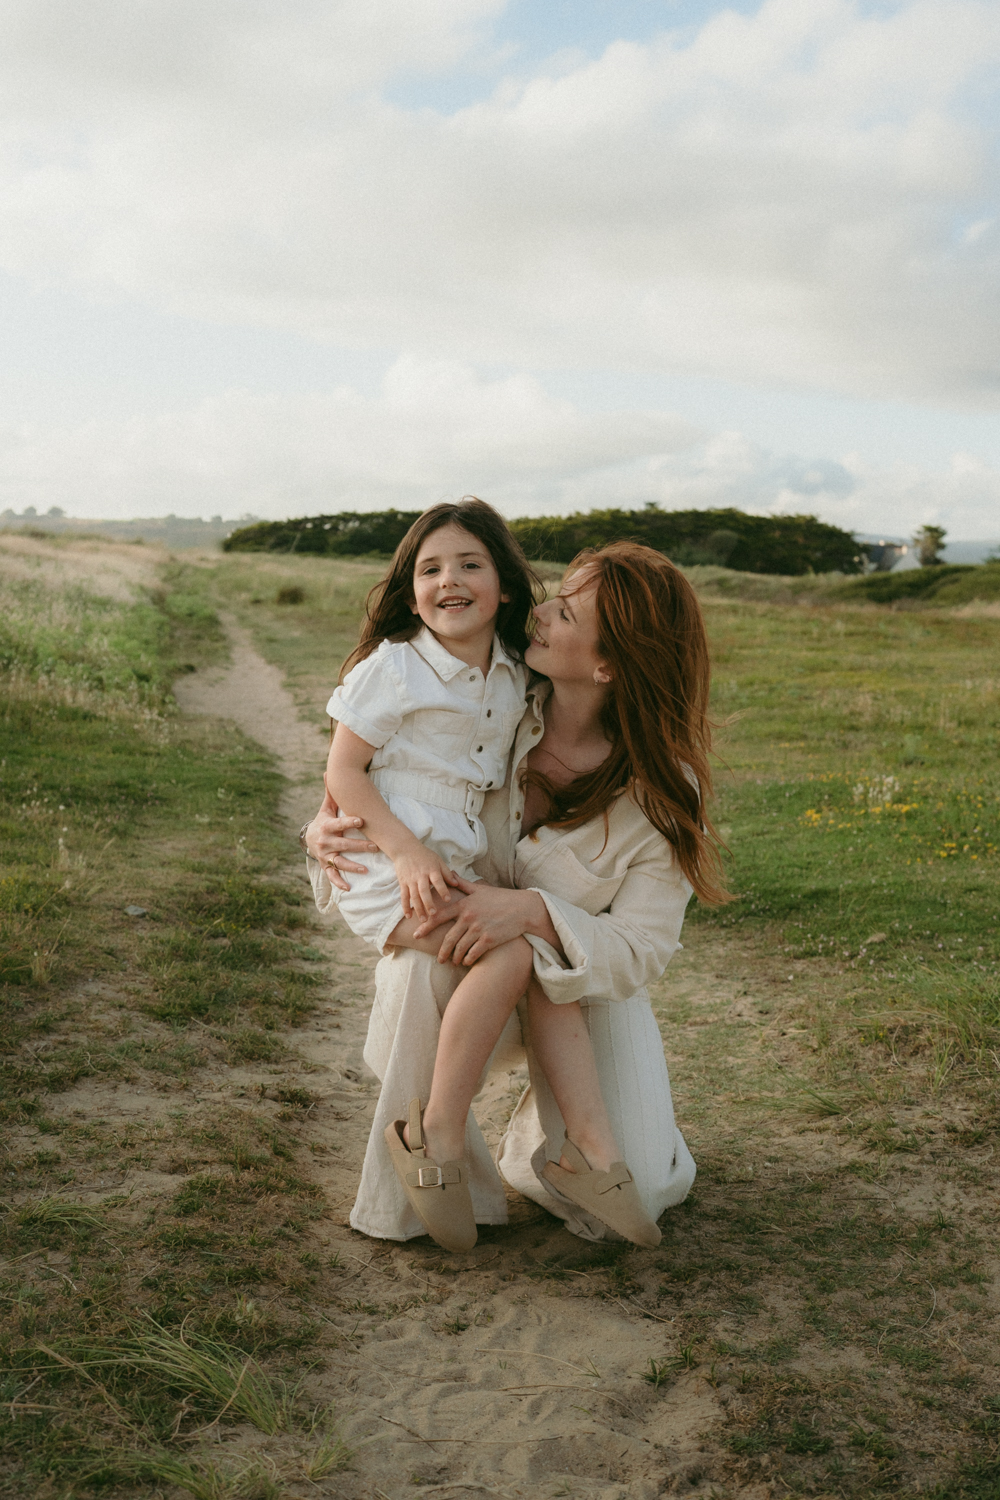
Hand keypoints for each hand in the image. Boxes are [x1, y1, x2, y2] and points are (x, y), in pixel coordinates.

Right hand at [306, 781, 378, 891]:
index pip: (338, 824)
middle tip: (375, 847)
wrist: (308, 837)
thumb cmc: (324, 820)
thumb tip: (329, 772)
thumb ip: (331, 793)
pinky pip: (332, 876)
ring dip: (352, 866)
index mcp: (326, 826)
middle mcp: (324, 842)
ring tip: (366, 869)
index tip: (360, 820)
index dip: (348, 822)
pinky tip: (349, 888)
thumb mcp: (326, 808)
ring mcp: (324, 855)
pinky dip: (339, 882)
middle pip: (343, 845)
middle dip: (359, 846)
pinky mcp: (326, 866)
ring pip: (339, 862)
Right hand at [393, 846, 458, 920]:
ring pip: (414, 896)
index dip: (442, 890)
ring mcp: (410, 880)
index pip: (437, 881)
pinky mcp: (403, 883)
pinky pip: (404, 896)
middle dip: (428, 903)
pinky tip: (409, 916)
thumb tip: (456, 884)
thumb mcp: (438, 861)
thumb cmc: (425, 856)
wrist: (405, 849)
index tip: (448, 899)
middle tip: (433, 914)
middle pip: (424, 891)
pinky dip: (405, 907)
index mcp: (431, 870)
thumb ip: (447, 873)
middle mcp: (420, 876)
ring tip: (423, 920)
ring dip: (418, 908)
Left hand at [413, 878, 536, 965]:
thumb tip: (451, 874)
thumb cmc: (501, 898)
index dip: (426, 926)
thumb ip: (463, 884)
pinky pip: (472, 954)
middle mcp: (469, 917)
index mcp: (464, 905)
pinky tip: (466, 962)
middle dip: (441, 952)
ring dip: (455, 957)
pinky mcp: (489, 939)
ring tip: (453, 962)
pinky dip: (467, 960)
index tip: (416, 934)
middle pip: (448, 938)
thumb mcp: (481, 888)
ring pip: (459, 948)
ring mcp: (478, 929)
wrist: (523, 909)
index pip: (440, 916)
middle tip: (439, 960)